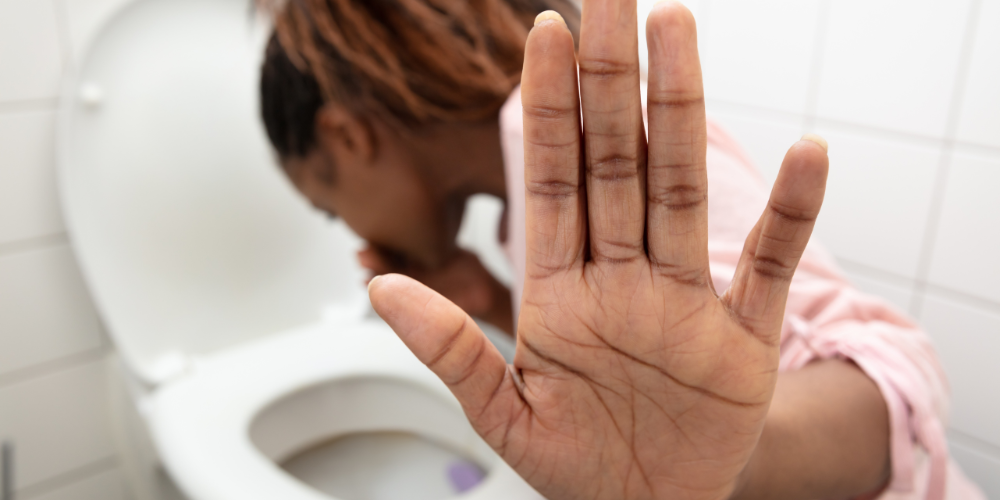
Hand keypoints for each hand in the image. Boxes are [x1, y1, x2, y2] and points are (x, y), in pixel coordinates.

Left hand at [368, 1, 828, 498]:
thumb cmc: (577, 467)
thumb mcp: (501, 416)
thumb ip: (450, 350)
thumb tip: (379, 288)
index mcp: (561, 294)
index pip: (553, 179)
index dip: (549, 107)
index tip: (545, 33)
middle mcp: (623, 279)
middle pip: (617, 160)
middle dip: (610, 79)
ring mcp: (685, 301)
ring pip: (680, 188)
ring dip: (681, 111)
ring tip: (679, 33)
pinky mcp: (742, 341)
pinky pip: (768, 266)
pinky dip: (792, 215)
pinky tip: (808, 154)